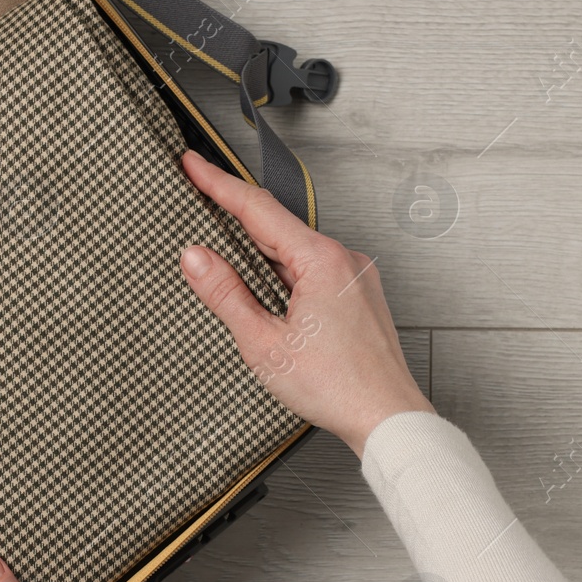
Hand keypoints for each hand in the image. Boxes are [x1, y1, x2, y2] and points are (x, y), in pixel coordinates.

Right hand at [179, 150, 433, 456]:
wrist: (388, 419)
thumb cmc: (338, 388)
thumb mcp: (263, 343)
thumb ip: (226, 294)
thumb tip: (196, 258)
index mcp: (320, 260)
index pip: (257, 208)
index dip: (218, 183)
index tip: (193, 163)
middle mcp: (344, 259)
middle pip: (277, 227)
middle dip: (235, 217)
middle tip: (200, 201)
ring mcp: (355, 276)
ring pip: (296, 251)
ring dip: (260, 254)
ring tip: (226, 263)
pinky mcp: (359, 296)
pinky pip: (314, 270)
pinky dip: (285, 274)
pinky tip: (269, 294)